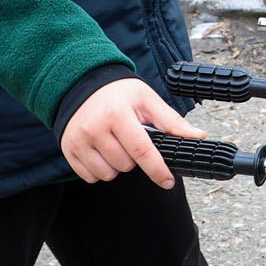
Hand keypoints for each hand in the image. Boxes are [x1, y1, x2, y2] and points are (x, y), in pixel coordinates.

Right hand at [60, 77, 202, 187]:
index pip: (142, 151)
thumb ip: (172, 121)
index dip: (157, 170)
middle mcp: (95, 129)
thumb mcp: (147, 100)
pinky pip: (90, 176)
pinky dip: (100, 170)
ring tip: (116, 145)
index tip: (167, 181)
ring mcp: (78, 140)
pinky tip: (102, 152)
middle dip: (135, 159)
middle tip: (130, 139)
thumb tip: (198, 136)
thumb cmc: (119, 93)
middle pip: (126, 165)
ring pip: (108, 174)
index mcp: (118, 115)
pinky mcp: (68, 149)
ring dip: (117, 166)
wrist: (82, 84)